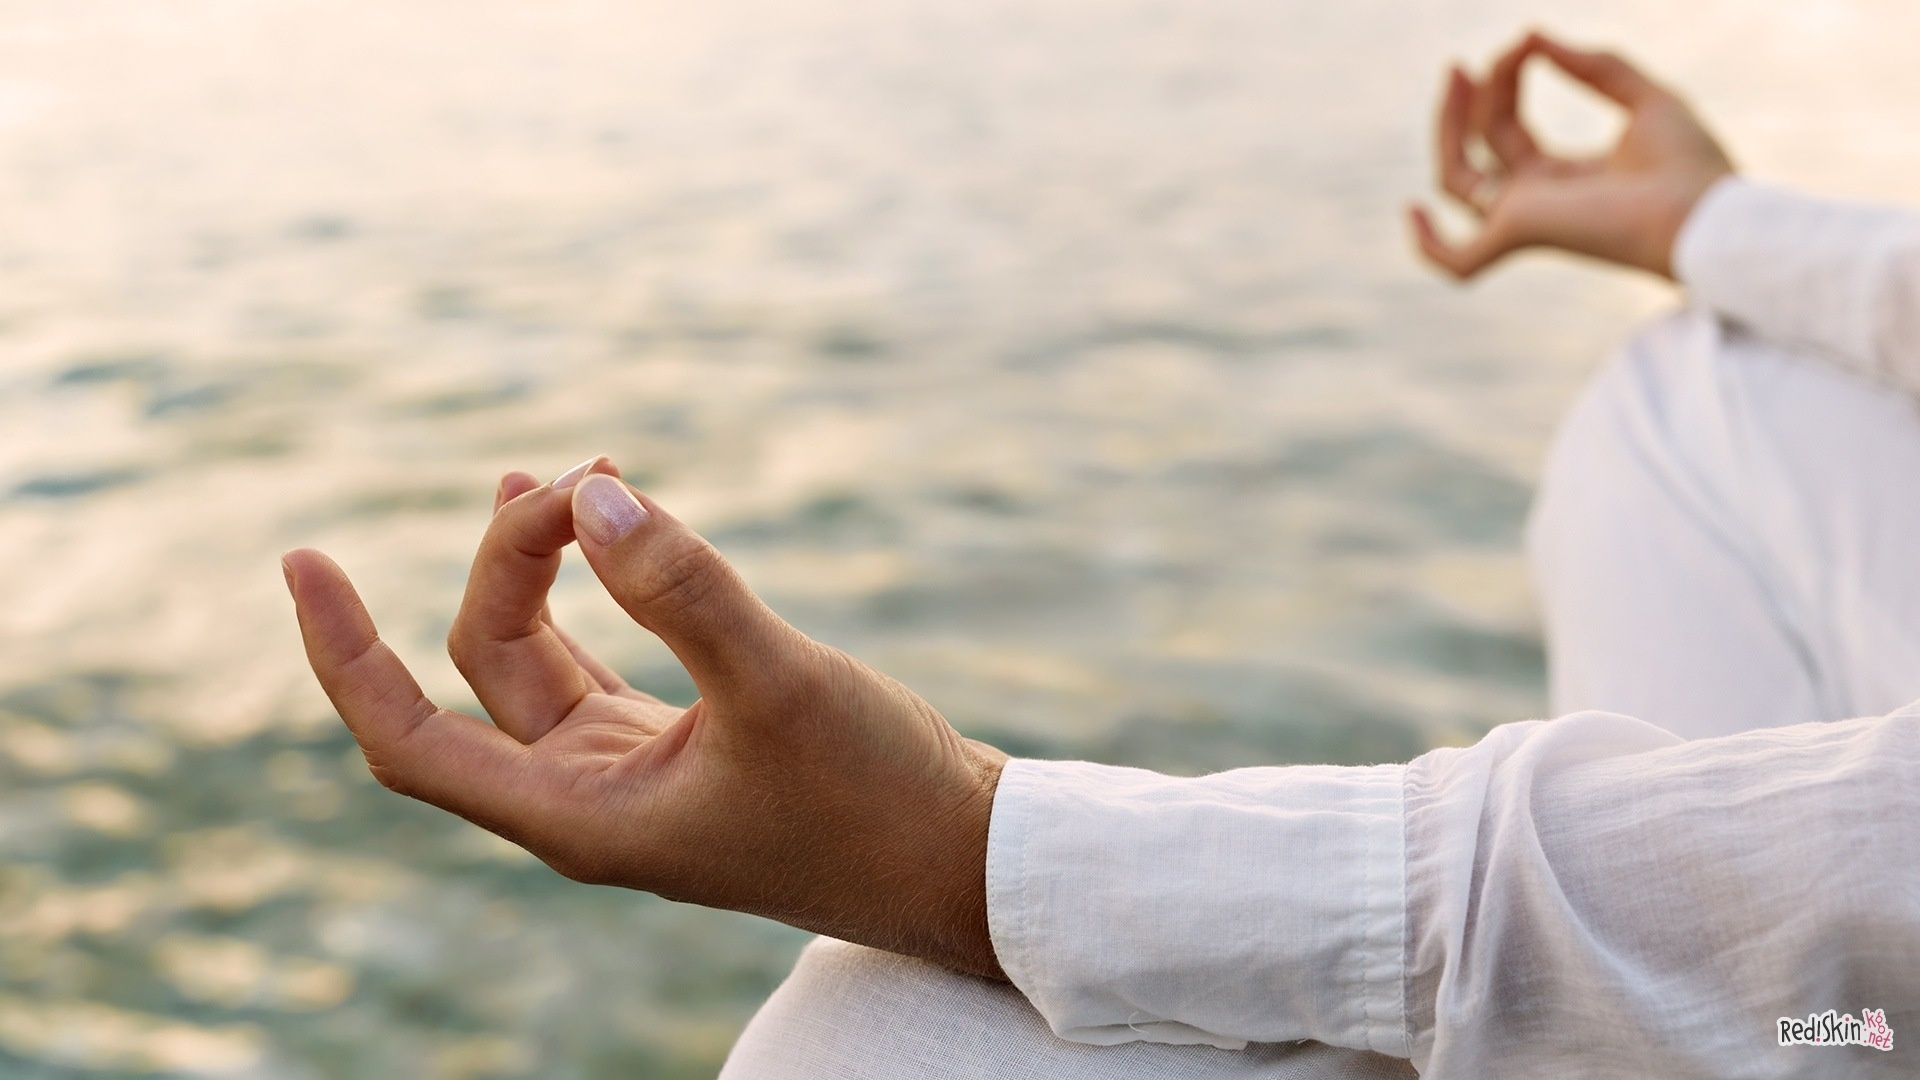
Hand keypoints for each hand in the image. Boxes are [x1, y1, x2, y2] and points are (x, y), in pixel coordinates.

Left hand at [283, 458, 1008, 978]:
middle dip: (508, 562)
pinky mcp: (683, 744)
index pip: (410, 742)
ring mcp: (633, 772)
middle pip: (484, 668)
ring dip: (536, 568)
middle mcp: (588, 800)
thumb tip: (588, 499)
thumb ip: (684, 589)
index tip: (304, 561)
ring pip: (538, 660)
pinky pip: (595, 658)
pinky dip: (588, 590)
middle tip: (583, 475)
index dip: (342, 654)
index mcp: (582, 818)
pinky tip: (599, 525)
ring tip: (564, 476)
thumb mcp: (780, 685)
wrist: (961, 860)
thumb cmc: (876, 798)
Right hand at [1408, 31, 1734, 279]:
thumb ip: (1594, 65)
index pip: (1508, 128)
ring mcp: (1524, 220)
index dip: (1506, 81)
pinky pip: (1459, 259)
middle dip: (1471, 98)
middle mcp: (1536, 201)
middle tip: (1466, 61)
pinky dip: (1429, 246)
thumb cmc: (1692, 167)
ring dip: (1450, 124)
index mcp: (1563, 178)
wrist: (1708, 215)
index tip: (1525, 42)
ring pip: (1457, 177)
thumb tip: (1534, 36)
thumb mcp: (1645, 95)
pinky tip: (1411, 213)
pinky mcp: (1521, 235)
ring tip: (1460, 73)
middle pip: (1478, 146)